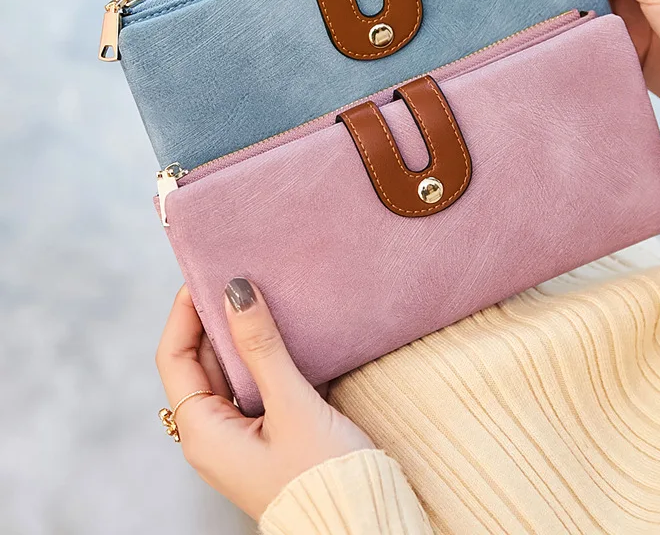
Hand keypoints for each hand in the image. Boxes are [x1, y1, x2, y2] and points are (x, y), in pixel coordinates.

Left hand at [156, 280, 372, 519]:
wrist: (360, 521)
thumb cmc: (323, 474)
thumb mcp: (292, 404)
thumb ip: (262, 346)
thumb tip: (236, 291)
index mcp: (204, 432)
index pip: (176, 358)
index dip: (184, 313)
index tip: (205, 273)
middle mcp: (213, 433)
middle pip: (200, 361)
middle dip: (215, 317)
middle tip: (238, 274)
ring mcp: (239, 434)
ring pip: (230, 371)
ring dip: (242, 335)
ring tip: (260, 294)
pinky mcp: (266, 434)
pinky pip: (254, 384)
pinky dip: (264, 356)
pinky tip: (284, 331)